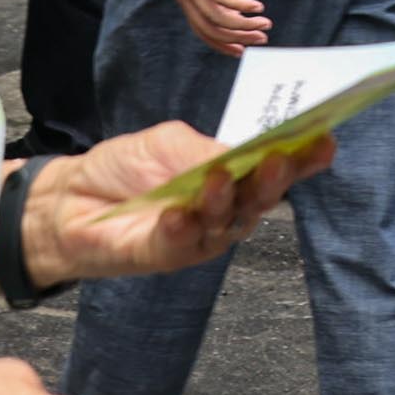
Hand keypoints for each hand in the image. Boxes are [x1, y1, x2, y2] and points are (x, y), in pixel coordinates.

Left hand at [21, 130, 326, 280]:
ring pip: (225, 223)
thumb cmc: (125, 168)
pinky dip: (181, 226)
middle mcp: (223, 212)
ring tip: (219, 178)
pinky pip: (181, 243)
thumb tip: (239, 152)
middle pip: (258, 200)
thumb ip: (204, 150)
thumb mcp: (169, 143)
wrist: (70, 198)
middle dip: (272, 180)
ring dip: (224, 201)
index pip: (274, 169)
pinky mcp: (165, 255)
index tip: (324, 140)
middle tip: (279, 159)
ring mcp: (197, 238)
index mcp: (231, 179)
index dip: (302, 159)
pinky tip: (178, 213)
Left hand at [166, 0, 267, 52]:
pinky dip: (241, 5)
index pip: (204, 32)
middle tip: (261, 38)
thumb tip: (235, 12)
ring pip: (218, 17)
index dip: (223, 44)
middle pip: (212, 29)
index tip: (243, 50)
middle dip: (239, 38)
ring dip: (244, 24)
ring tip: (265, 23)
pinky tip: (258, 6)